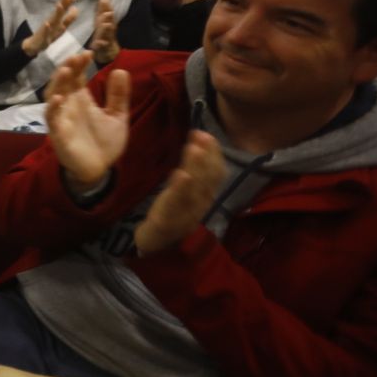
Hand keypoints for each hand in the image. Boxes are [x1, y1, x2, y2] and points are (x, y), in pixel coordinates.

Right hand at [22, 0, 77, 57]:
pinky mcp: (43, 37)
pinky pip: (45, 33)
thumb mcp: (61, 26)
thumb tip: (76, 8)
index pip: (64, 10)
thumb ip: (69, 18)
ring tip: (59, 5)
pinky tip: (47, 23)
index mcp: (58, 21)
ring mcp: (47, 30)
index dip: (68, 3)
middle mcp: (53, 24)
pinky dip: (46, 28)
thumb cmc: (49, 35)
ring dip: (56, 14)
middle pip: (59, 13)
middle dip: (63, 4)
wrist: (34, 45)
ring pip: (53, 21)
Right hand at [46, 54, 128, 191]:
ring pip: (53, 96)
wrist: (100, 169)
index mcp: (82, 100)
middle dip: (68, 68)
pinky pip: (52, 118)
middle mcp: (69, 106)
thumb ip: (118, 96)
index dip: (80, 64)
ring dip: (58, 83)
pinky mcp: (59, 134)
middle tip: (76, 56)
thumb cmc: (104, 142)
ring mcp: (62, 119)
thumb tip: (121, 70)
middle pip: (63, 82)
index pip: (77, 77)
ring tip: (66, 70)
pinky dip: (53, 107)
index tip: (89, 52)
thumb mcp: (117, 116)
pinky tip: (59, 98)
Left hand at [89, 0, 118, 62]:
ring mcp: (107, 37)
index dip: (107, 5)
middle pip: (110, 21)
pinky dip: (100, 44)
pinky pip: (102, 46)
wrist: (107, 49)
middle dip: (109, 16)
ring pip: (108, 33)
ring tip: (107, 24)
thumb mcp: (102, 19)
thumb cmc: (103, 31)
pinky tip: (97, 43)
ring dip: (107, 28)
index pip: (108, 11)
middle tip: (108, 12)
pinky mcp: (103, 47)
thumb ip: (103, 8)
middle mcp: (109, 28)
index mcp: (106, 21)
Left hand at [134, 131, 224, 255]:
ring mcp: (187, 212)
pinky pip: (176, 203)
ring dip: (196, 167)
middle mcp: (201, 203)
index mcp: (205, 195)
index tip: (207, 134)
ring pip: (195, 188)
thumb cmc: (174, 211)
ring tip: (194, 148)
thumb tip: (197, 145)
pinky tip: (180, 173)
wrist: (160, 243)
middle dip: (207, 156)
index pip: (216, 172)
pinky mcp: (169, 219)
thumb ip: (193, 170)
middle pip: (208, 178)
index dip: (214, 153)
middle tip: (203, 135)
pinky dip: (180, 188)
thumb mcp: (187, 191)